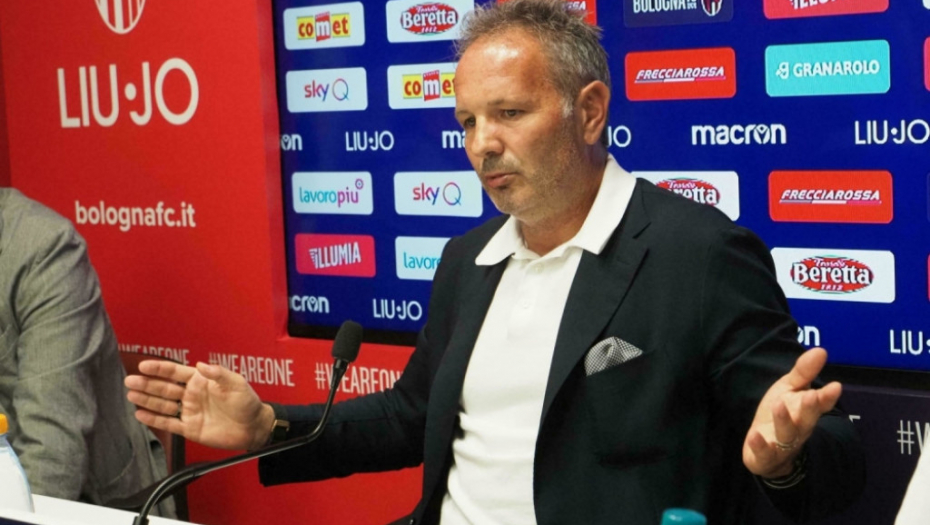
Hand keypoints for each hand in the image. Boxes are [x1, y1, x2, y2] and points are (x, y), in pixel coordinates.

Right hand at [125, 361, 274, 450]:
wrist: (253, 427)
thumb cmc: (247, 402)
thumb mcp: (236, 383)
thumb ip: (219, 374)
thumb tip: (201, 364)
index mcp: (201, 381)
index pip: (176, 372)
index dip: (159, 368)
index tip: (143, 365)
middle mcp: (192, 395)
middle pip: (164, 388)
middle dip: (147, 384)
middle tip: (129, 381)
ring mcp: (189, 411)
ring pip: (163, 405)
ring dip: (147, 400)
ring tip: (131, 395)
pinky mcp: (190, 428)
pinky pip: (169, 423)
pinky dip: (154, 419)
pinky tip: (140, 414)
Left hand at [743, 347, 840, 478]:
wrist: (767, 454)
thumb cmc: (780, 415)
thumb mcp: (789, 390)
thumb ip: (803, 372)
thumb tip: (821, 350)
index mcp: (805, 412)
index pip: (820, 404)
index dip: (827, 397)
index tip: (836, 385)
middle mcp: (798, 429)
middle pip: (807, 420)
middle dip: (810, 408)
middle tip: (812, 396)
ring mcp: (783, 445)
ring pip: (787, 435)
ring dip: (784, 421)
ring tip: (779, 405)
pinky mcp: (765, 457)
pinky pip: (764, 453)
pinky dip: (760, 446)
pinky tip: (754, 435)